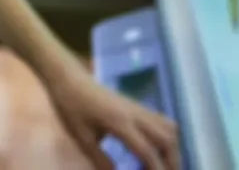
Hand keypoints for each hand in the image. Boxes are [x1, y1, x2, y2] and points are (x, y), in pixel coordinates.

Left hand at [46, 65, 178, 169]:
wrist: (67, 76)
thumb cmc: (70, 105)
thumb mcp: (81, 137)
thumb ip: (100, 159)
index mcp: (120, 123)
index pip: (147, 152)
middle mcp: (135, 114)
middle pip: (166, 139)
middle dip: (171, 161)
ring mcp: (137, 107)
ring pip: (168, 127)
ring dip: (171, 148)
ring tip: (163, 164)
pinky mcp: (135, 104)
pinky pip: (160, 119)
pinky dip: (166, 136)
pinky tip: (155, 147)